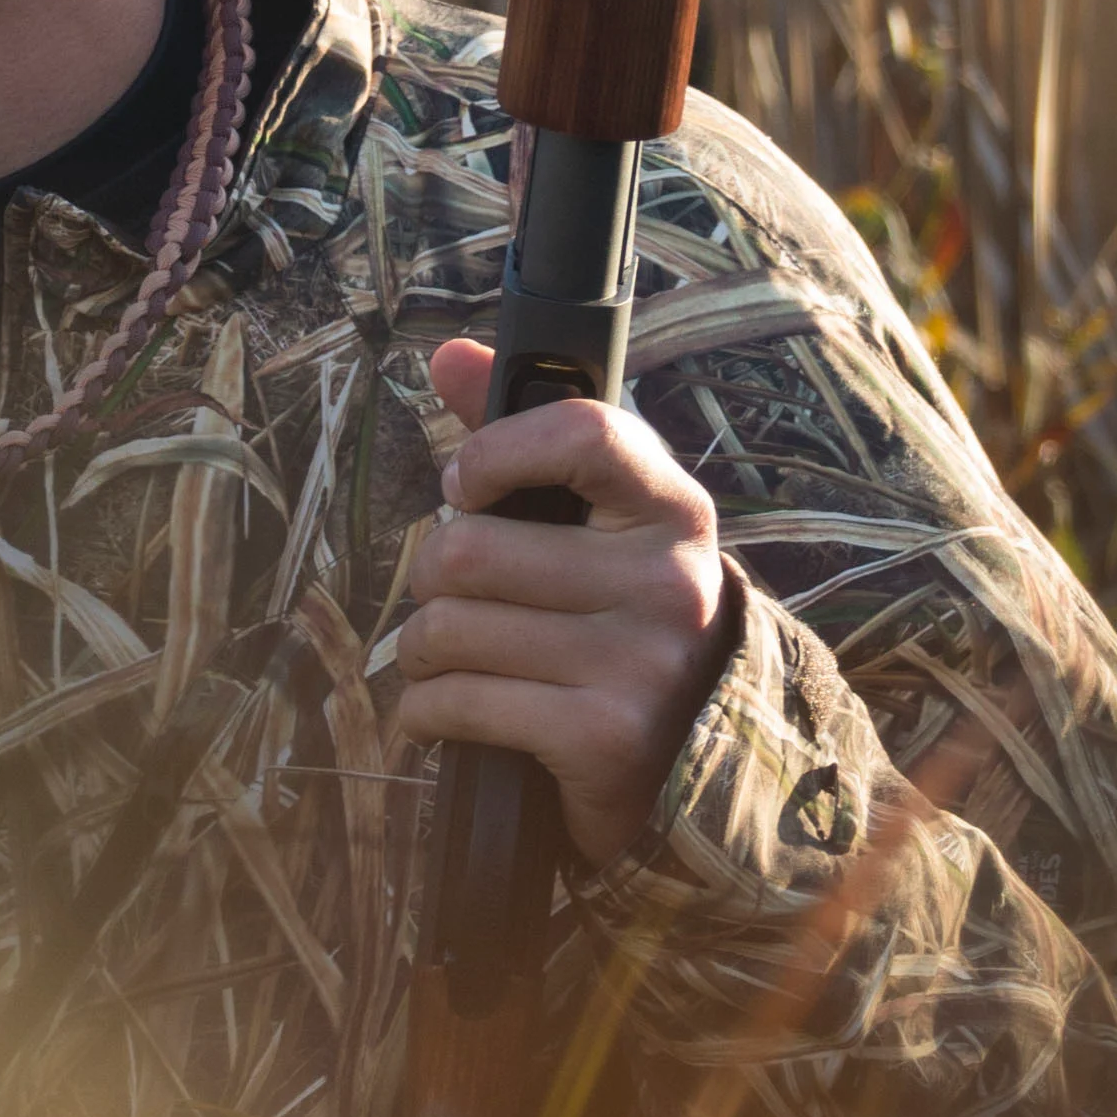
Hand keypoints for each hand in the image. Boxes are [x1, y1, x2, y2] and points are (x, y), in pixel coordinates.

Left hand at [397, 336, 730, 869]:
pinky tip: (447, 713)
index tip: (465, 486)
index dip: (494, 450)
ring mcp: (642, 663)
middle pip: (470, 549)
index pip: (583, 432)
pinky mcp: (605, 738)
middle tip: (452, 601)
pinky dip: (425, 712)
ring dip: (421, 653)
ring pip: (449, 630)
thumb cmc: (618, 618)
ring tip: (450, 660)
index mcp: (672, 509)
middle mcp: (669, 581)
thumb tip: (449, 353)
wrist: (695, 762)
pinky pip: (455, 703)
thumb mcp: (596, 524)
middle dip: (430, 581)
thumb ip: (525, 435)